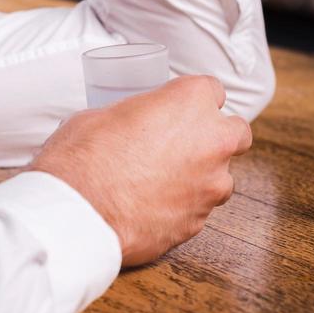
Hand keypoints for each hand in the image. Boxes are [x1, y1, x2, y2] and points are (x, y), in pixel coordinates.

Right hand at [23, 75, 252, 266]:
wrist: (77, 212)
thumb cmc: (84, 155)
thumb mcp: (103, 113)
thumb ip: (135, 114)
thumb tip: (131, 125)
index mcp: (189, 102)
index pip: (212, 89)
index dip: (194, 98)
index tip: (177, 106)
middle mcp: (211, 142)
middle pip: (236, 132)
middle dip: (217, 134)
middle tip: (183, 139)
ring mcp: (209, 186)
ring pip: (221, 176)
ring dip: (200, 175)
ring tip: (160, 178)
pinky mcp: (198, 223)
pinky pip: (198, 208)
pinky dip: (182, 205)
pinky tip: (151, 204)